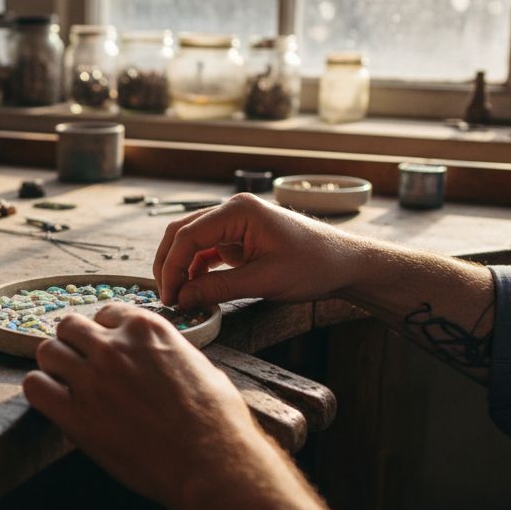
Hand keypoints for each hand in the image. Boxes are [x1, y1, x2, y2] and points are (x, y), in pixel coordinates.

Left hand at [22, 302, 350, 509]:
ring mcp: (91, 379)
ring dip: (55, 366)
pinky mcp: (75, 414)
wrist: (210, 462)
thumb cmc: (216, 419)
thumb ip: (167, 353)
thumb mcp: (199, 366)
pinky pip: (34, 387)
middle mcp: (114, 346)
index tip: (109, 351)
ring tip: (67, 386)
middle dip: (75, 344)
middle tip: (83, 368)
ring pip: (47, 351)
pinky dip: (42, 391)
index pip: (106, 313)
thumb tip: (157, 360)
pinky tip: (57, 404)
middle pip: (69, 326)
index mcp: (147, 328)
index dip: (105, 333)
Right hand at [153, 192, 360, 307]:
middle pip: (182, 233)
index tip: (168, 297)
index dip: (172, 267)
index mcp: (238, 211)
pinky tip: (194, 291)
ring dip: (181, 268)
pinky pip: (207, 251)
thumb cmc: (313, 265)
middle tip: (166, 297)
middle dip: (169, 265)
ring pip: (191, 242)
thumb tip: (182, 298)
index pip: (188, 235)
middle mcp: (232, 211)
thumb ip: (219, 288)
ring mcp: (234, 224)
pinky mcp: (239, 239)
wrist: (344, 263)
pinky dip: (196, 270)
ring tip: (178, 297)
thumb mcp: (264, 281)